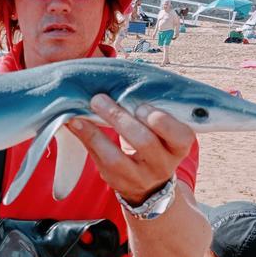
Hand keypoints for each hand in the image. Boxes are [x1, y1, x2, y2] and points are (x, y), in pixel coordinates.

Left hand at [67, 94, 193, 204]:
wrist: (148, 182)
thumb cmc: (155, 141)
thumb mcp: (164, 130)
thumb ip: (152, 107)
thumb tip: (121, 74)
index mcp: (179, 146)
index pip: (180, 136)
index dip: (164, 123)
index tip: (142, 107)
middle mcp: (163, 164)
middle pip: (145, 142)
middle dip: (121, 119)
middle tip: (100, 99)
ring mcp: (139, 177)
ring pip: (117, 158)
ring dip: (96, 133)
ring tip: (82, 112)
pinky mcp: (117, 181)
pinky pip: (99, 162)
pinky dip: (86, 139)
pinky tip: (75, 123)